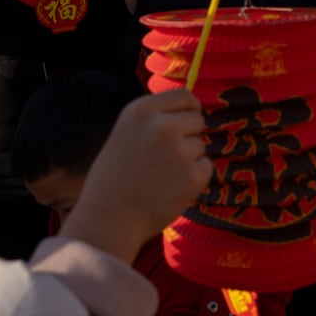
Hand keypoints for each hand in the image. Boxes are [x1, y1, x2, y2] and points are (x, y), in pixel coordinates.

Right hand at [59, 89, 210, 262]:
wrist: (109, 218)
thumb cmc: (114, 178)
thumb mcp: (126, 133)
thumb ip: (154, 120)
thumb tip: (191, 110)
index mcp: (141, 110)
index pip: (185, 96)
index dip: (189, 109)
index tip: (186, 121)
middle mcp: (162, 125)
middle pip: (197, 120)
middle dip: (188, 136)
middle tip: (164, 159)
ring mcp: (180, 150)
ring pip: (200, 146)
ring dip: (189, 159)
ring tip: (162, 177)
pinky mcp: (194, 175)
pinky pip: (206, 167)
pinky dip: (195, 178)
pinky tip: (171, 189)